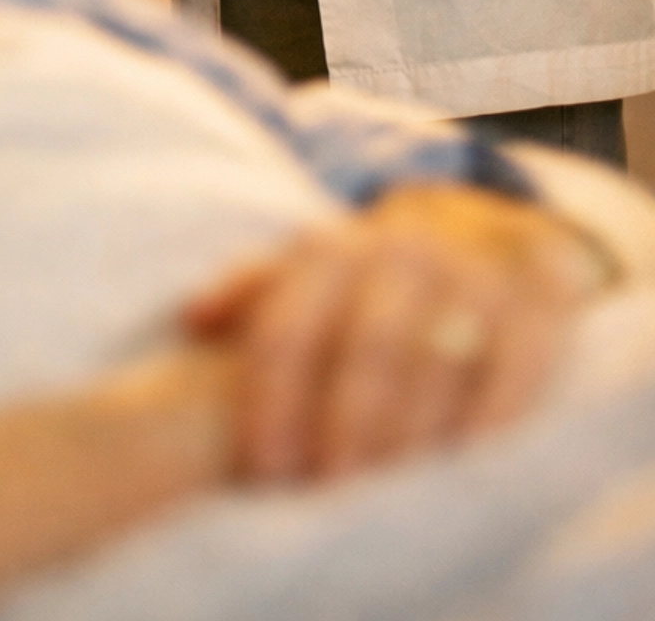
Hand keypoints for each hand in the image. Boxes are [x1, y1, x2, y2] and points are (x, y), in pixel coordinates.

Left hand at [186, 183, 607, 483]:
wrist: (485, 234)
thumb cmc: (373, 278)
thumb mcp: (311, 272)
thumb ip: (252, 292)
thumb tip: (190, 320)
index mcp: (332, 251)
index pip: (289, 326)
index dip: (272, 401)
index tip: (262, 471)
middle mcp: (399, 254)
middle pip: (364, 347)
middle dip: (343, 426)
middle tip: (328, 491)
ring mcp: (469, 276)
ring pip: (434, 358)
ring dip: (409, 432)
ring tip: (387, 490)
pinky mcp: (534, 305)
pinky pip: (512, 367)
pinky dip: (487, 420)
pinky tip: (462, 463)